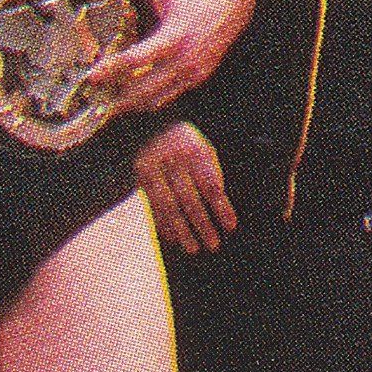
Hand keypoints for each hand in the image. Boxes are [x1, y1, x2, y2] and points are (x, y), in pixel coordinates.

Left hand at [88, 0, 255, 114]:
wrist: (234, 0)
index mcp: (175, 34)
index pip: (138, 59)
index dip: (112, 69)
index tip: (91, 76)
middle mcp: (185, 58)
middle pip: (144, 89)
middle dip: (117, 98)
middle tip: (94, 100)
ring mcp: (193, 72)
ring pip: (156, 99)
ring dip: (131, 104)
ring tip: (107, 104)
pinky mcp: (197, 78)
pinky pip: (168, 96)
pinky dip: (149, 99)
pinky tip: (130, 98)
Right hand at [134, 120, 237, 253]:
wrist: (152, 123)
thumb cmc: (187, 141)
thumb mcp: (204, 148)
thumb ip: (212, 171)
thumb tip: (221, 202)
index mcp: (195, 151)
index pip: (210, 184)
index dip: (221, 207)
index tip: (230, 227)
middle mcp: (174, 159)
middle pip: (189, 198)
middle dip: (202, 224)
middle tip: (213, 244)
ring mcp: (155, 168)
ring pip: (168, 205)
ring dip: (181, 230)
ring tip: (193, 248)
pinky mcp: (141, 175)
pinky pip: (153, 204)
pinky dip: (163, 223)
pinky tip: (172, 238)